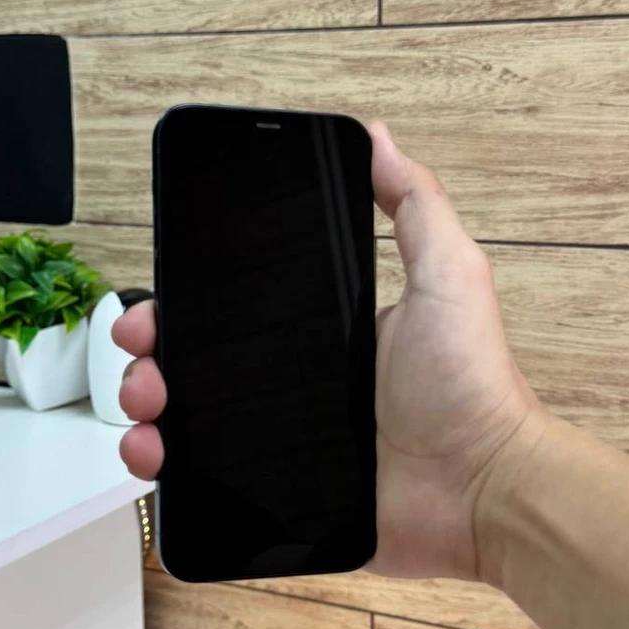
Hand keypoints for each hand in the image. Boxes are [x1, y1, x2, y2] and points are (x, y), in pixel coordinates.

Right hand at [112, 121, 543, 582]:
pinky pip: (207, 477)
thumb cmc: (472, 386)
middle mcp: (297, 380)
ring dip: (148, 404)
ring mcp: (285, 436)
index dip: (187, 300)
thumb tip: (379, 139)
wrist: (481, 489)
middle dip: (154, 351)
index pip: (234, 307)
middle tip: (146, 355)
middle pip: (198, 359)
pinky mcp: (282, 489)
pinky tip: (157, 453)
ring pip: (189, 416)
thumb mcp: (449, 277)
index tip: (160, 301)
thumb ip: (416, 206)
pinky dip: (167, 464)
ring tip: (147, 402)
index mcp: (324, 330)